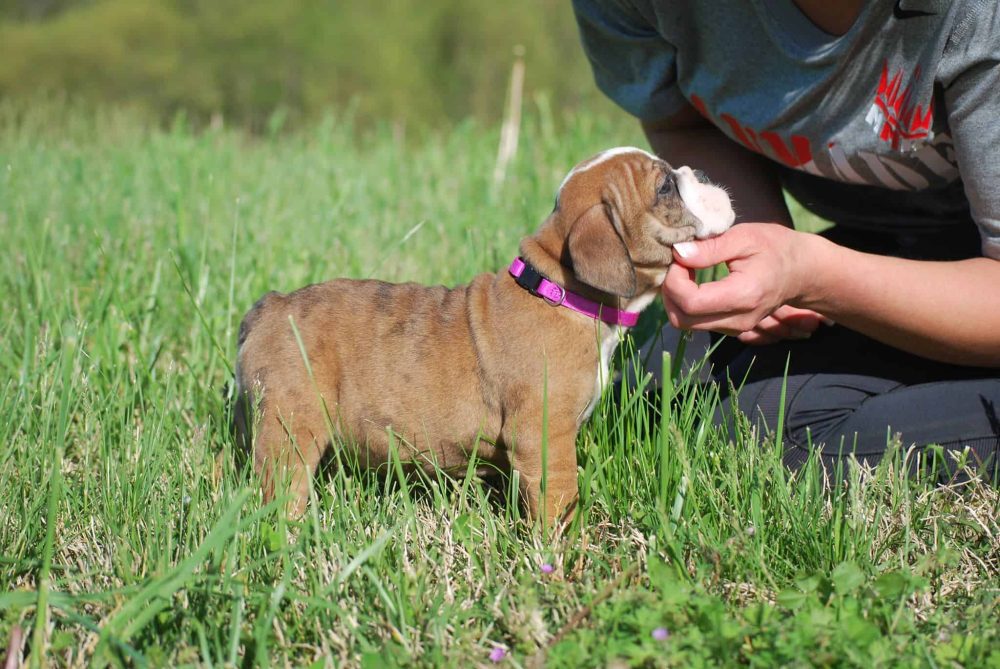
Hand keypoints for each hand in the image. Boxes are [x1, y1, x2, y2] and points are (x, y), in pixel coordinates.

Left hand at [662, 223, 828, 339]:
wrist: (802, 272)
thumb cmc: (776, 248)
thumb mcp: (745, 237)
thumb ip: (710, 247)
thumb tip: (678, 253)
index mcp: (743, 295)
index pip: (690, 302)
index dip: (674, 280)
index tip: (679, 257)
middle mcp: (738, 320)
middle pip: (682, 319)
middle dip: (669, 290)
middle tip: (677, 264)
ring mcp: (735, 329)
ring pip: (685, 323)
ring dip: (676, 298)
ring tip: (685, 271)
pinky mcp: (731, 329)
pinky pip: (696, 322)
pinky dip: (685, 304)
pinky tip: (693, 282)